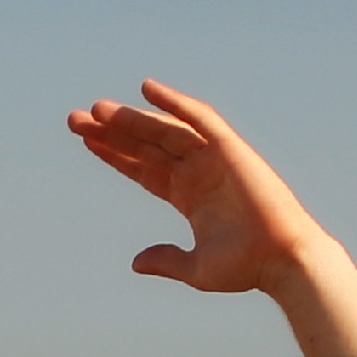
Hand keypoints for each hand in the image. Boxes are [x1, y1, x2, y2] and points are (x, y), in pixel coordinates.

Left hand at [65, 81, 356, 356]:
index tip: (86, 140)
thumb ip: (165, 261)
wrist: (281, 262)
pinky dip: (175, 103)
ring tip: (97, 110)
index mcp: (188, 195)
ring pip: (164, 131)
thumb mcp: (195, 268)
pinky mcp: (230, 150)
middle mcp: (197, 171)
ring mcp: (213, 158)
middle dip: (111, 131)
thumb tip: (135, 262)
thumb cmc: (246, 268)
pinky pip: (199, 120)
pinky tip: (147, 89)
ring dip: (132, 118)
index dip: (114, 154)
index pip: (142, 168)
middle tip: (75, 118)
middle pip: (145, 145)